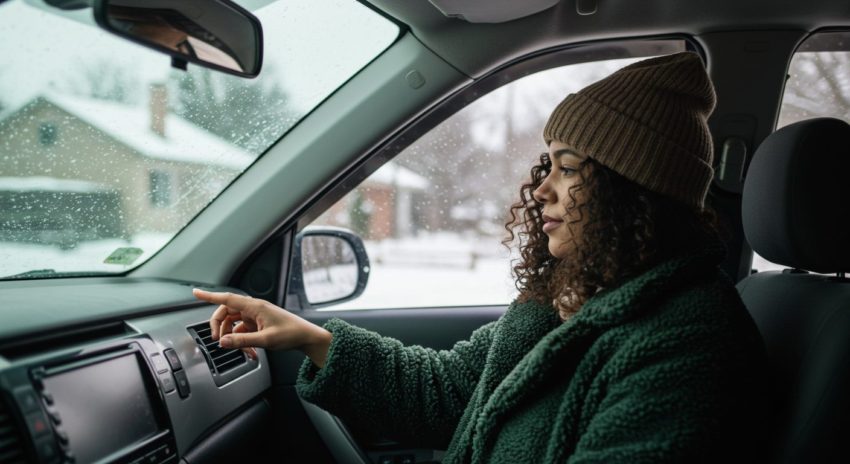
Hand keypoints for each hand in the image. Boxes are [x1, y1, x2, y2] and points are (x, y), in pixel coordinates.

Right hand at [192, 289, 330, 363]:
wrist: (306, 337)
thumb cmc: (291, 334)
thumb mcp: (265, 340)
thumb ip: (242, 341)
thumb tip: (223, 342)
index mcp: (254, 306)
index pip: (227, 298)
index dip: (209, 296)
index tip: (195, 293)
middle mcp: (253, 308)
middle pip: (226, 312)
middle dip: (219, 325)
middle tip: (217, 340)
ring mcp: (256, 316)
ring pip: (233, 322)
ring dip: (231, 336)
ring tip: (237, 349)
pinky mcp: (259, 324)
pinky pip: (242, 330)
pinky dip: (241, 340)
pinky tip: (248, 351)